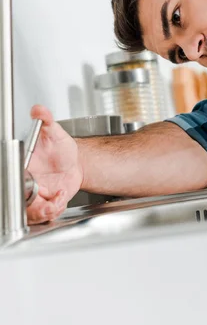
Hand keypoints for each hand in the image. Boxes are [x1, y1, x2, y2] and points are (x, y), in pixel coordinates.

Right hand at [27, 105, 83, 223]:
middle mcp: (26, 182)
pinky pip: (44, 215)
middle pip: (19, 202)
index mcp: (23, 165)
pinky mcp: (45, 203)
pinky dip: (54, 210)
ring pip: (30, 213)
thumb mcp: (55, 132)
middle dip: (34, 207)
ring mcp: (35, 194)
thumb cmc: (61, 148)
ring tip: (58, 199)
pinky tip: (61, 198)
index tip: (33, 188)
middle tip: (49, 201)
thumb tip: (38, 110)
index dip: (18, 187)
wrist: (75, 161)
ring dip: (45, 211)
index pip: (12, 178)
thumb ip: (46, 120)